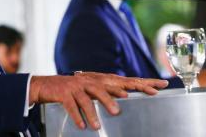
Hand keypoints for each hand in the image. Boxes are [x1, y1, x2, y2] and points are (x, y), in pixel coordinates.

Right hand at [29, 72, 167, 129]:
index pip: (125, 80)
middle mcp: (90, 80)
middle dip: (118, 95)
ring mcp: (76, 86)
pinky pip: (72, 105)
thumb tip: (125, 94)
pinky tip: (82, 126)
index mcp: (100, 79)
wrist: (45, 85)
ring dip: (93, 111)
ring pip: (88, 97)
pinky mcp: (64, 93)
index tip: (160, 86)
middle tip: (124, 109)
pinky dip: (77, 115)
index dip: (143, 83)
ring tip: (98, 125)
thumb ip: (106, 90)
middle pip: (108, 86)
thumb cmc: (72, 89)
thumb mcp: (91, 88)